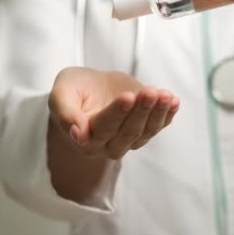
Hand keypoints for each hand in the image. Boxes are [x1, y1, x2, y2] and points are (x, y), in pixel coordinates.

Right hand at [48, 67, 179, 159]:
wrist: (90, 88)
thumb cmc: (74, 90)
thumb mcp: (61, 94)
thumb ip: (64, 112)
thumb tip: (77, 134)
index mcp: (85, 140)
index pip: (104, 127)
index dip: (117, 113)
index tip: (127, 97)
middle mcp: (108, 146)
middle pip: (128, 131)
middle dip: (141, 111)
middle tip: (150, 92)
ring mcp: (129, 140)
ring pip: (146, 131)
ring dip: (157, 112)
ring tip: (164, 95)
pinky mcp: (144, 130)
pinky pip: (159, 126)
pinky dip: (168, 114)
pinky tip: (172, 101)